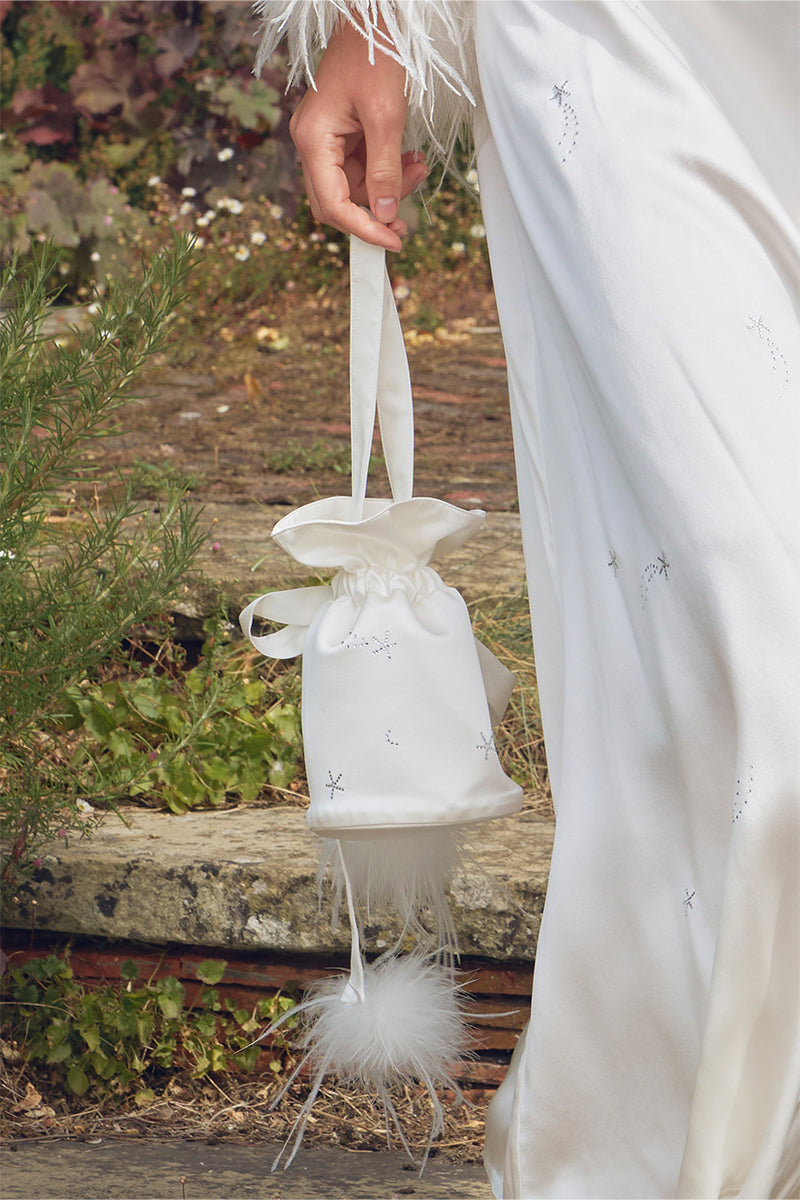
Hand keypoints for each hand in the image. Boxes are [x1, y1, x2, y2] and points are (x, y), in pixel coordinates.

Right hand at [289, 19, 428, 250]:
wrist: (371, 19)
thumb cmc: (375, 57)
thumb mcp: (386, 117)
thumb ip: (385, 171)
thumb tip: (385, 215)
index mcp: (314, 140)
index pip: (334, 204)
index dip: (363, 229)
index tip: (393, 242)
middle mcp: (311, 143)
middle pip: (337, 201)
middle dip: (373, 212)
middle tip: (406, 221)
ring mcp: (323, 139)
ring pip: (352, 186)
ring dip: (386, 188)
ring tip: (417, 170)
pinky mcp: (339, 134)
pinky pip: (360, 167)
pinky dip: (385, 171)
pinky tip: (409, 160)